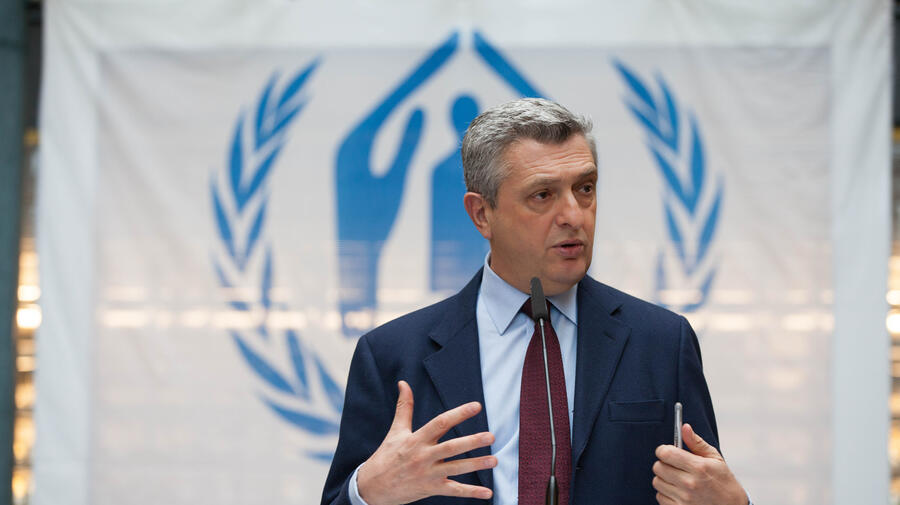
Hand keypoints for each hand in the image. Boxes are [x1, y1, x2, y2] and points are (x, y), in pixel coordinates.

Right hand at [357, 381, 496, 504]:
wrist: (372, 487)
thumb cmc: (386, 456)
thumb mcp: (395, 431)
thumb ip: (404, 407)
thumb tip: (403, 383)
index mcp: (416, 439)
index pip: (440, 423)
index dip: (459, 414)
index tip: (476, 406)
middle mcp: (424, 456)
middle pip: (451, 448)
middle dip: (472, 442)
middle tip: (492, 436)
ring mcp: (428, 474)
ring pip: (456, 469)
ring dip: (476, 465)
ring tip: (494, 460)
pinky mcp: (430, 489)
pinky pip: (453, 490)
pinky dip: (471, 492)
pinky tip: (488, 492)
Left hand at [652, 423, 746, 504]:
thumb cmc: (724, 483)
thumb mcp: (715, 459)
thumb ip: (697, 443)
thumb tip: (684, 427)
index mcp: (698, 467)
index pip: (666, 453)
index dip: (664, 450)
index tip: (668, 452)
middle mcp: (689, 484)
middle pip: (658, 467)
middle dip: (664, 464)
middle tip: (674, 466)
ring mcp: (683, 499)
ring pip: (657, 482)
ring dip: (664, 479)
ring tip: (677, 480)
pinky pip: (660, 497)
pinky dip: (666, 493)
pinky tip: (678, 492)